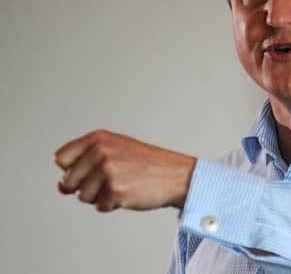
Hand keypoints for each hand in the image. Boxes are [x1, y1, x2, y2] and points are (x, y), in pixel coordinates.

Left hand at [54, 129, 195, 211]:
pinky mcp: (115, 190)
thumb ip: (84, 164)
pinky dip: (111, 204)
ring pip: (82, 196)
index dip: (72, 169)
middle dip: (86, 186)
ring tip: (121, 184)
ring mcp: (108, 170)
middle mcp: (101, 151)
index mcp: (98, 138)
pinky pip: (99, 206)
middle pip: (68, 181)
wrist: (175, 174)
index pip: (61, 159)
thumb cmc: (146, 163)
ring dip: (99, 196)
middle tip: (111, 179)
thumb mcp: (114, 151)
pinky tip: (128, 193)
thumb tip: (61, 188)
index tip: (90, 169)